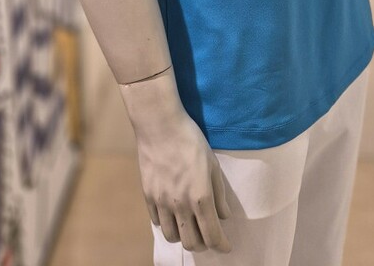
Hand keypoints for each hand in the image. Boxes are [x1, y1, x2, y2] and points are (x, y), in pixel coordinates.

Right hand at [134, 107, 232, 253]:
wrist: (160, 125)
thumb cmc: (191, 140)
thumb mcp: (212, 164)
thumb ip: (219, 193)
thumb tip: (224, 215)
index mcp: (201, 197)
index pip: (212, 235)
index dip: (221, 245)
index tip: (225, 247)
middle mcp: (180, 205)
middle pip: (192, 243)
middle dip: (203, 244)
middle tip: (208, 235)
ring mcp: (162, 202)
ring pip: (172, 236)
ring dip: (184, 236)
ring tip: (190, 226)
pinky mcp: (148, 196)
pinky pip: (157, 222)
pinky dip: (168, 223)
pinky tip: (173, 213)